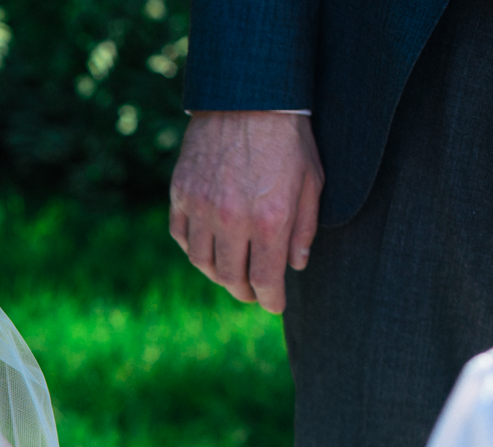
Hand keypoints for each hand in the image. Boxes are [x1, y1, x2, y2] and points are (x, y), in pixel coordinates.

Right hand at [169, 111, 323, 314]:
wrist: (249, 96)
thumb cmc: (289, 137)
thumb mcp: (311, 181)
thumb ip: (304, 228)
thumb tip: (295, 265)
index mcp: (270, 220)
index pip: (265, 279)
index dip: (270, 299)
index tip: (274, 305)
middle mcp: (232, 220)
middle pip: (230, 278)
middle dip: (244, 291)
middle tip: (253, 291)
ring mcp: (201, 207)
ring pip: (202, 262)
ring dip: (217, 273)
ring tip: (231, 271)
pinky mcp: (181, 194)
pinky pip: (182, 236)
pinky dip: (195, 248)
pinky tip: (210, 245)